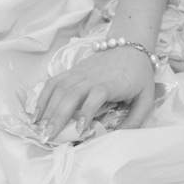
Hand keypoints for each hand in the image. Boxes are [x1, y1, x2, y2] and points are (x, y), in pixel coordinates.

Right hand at [33, 43, 155, 141]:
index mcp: (111, 83)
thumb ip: (136, 119)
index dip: (87, 111)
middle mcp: (92, 77)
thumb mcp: (146, 97)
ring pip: (59, 88)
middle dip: (58, 116)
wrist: (131, 46)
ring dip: (47, 108)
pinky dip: (43, 97)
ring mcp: (80, 72)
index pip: (96, 95)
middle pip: (71, 94)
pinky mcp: (72, 71)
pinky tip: (37, 114)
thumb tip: (117, 137)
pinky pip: (54, 82)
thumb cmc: (139, 75)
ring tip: (39, 129)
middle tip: (48, 136)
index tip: (80, 130)